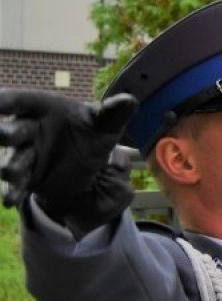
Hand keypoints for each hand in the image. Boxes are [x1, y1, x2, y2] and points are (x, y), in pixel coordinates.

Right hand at [0, 91, 137, 234]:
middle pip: (11, 130)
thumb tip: (130, 100)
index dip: (9, 100)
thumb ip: (114, 112)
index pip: (23, 100)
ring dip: (11, 165)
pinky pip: (15, 184)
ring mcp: (23, 153)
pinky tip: (10, 201)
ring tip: (11, 172)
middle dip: (8, 132)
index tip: (0, 101)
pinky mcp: (25, 176)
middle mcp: (27, 129)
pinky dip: (11, 191)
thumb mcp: (106, 124)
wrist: (89, 165)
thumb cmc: (91, 134)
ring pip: (11, 159)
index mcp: (44, 109)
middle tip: (11, 134)